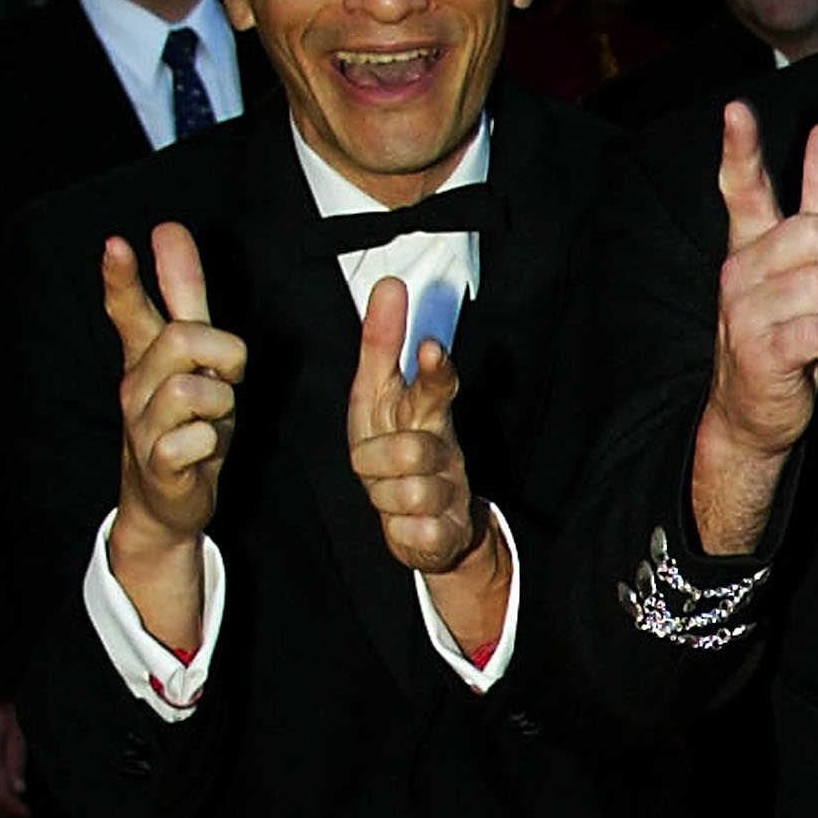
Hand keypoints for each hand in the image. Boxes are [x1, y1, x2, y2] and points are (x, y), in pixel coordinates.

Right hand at [104, 222, 244, 561]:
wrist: (166, 499)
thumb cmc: (188, 421)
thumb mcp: (195, 355)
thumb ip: (184, 294)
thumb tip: (170, 230)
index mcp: (148, 359)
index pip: (129, 311)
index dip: (123, 278)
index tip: (116, 243)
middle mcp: (137, 387)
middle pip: (181, 339)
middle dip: (222, 351)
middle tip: (225, 378)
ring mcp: (142, 426)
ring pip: (189, 390)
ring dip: (220, 404)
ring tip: (213, 420)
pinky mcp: (157, 465)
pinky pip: (189, 441)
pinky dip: (207, 443)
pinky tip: (202, 449)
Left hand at [347, 278, 490, 577]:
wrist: (430, 523)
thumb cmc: (395, 450)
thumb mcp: (380, 397)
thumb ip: (381, 343)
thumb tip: (389, 285)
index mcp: (425, 415)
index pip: (436, 386)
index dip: (433, 369)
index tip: (427, 347)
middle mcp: (444, 450)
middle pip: (416, 446)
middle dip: (385, 456)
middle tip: (369, 463)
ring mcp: (448, 491)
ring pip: (408, 490)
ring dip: (382, 495)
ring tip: (384, 494)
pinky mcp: (443, 532)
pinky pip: (414, 530)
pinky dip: (403, 529)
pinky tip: (405, 523)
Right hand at [706, 103, 817, 464]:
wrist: (752, 409)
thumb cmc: (783, 329)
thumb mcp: (803, 257)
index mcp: (751, 243)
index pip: (743, 187)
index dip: (742, 149)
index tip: (737, 111)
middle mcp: (742, 271)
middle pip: (815, 233)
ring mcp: (747, 312)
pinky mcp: (763, 352)